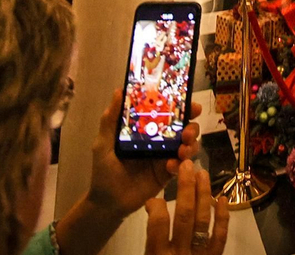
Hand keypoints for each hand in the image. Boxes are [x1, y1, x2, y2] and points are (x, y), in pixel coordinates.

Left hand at [89, 92, 202, 214]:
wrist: (108, 202)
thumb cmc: (104, 170)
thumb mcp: (103, 143)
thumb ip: (110, 120)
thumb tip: (118, 91)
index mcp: (145, 130)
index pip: (166, 114)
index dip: (181, 107)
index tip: (190, 103)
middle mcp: (159, 141)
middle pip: (183, 128)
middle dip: (191, 127)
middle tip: (188, 131)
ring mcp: (165, 157)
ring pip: (187, 145)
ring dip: (190, 145)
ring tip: (182, 150)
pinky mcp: (168, 174)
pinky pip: (182, 166)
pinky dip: (181, 164)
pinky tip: (171, 166)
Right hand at [143, 160, 228, 254]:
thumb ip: (150, 236)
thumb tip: (151, 204)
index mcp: (158, 254)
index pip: (158, 224)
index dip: (157, 205)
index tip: (154, 197)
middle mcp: (180, 252)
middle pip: (184, 215)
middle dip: (186, 187)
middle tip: (187, 165)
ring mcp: (199, 254)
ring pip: (203, 221)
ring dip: (203, 195)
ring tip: (202, 174)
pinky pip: (220, 237)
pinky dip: (222, 217)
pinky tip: (222, 199)